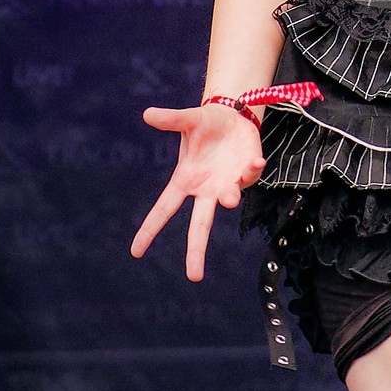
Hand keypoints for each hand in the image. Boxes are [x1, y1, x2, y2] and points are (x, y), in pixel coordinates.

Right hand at [130, 103, 264, 280]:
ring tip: (228, 198)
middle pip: (199, 226)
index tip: (135, 252)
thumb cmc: (206, 122)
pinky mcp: (247, 176)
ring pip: (228, 201)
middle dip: (196, 251)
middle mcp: (205, 190)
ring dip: (229, 199)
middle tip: (194, 277)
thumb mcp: (189, 119)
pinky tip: (255, 159)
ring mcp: (226, 185)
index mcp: (185, 181)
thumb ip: (171, 120)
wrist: (234, 115)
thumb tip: (148, 114)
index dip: (149, 230)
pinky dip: (253, 170)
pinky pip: (250, 178)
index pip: (163, 210)